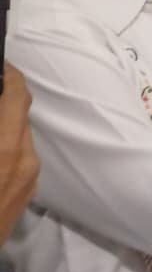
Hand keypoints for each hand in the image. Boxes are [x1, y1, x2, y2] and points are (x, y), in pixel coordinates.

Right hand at [0, 64, 37, 243]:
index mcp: (5, 147)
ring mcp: (28, 183)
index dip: (7, 72)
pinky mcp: (24, 199)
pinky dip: (2, 146)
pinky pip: (17, 160)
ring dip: (0, 122)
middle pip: (18, 113)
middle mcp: (25, 161)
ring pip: (17, 137)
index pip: (16, 93)